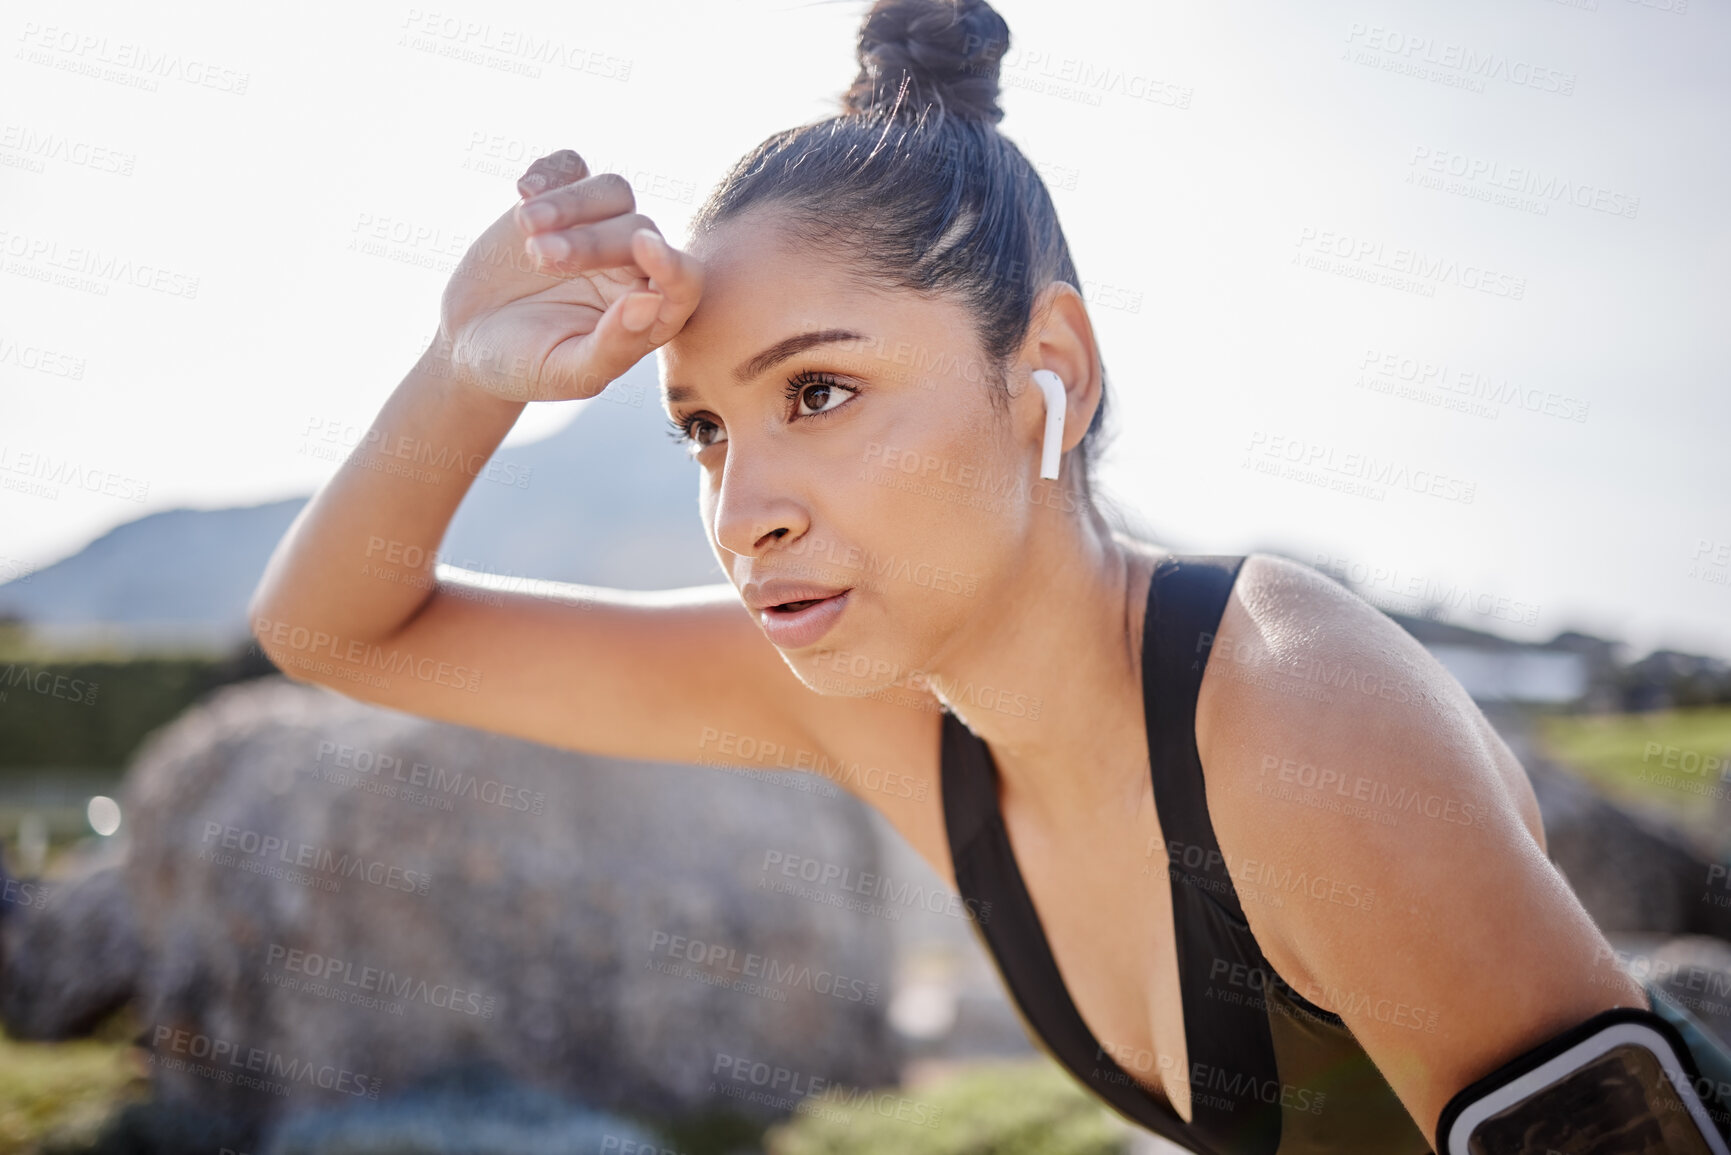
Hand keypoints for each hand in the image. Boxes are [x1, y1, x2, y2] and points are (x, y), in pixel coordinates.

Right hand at [432, 149, 702, 401]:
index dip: (672, 263)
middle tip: (541, 257)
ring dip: (571, 202)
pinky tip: (522, 189)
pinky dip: (552, 170)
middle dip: (592, 240)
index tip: (645, 248)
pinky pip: (572, 167)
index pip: (685, 281)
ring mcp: (598, 228)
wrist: (470, 341)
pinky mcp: (561, 202)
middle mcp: (633, 266)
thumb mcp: (567, 373)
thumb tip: (650, 303)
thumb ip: (613, 347)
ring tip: (525, 224)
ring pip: (611, 190)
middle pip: (638, 229)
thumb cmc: (526, 367)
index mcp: (650, 313)